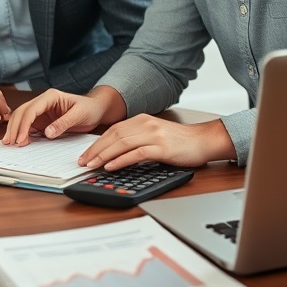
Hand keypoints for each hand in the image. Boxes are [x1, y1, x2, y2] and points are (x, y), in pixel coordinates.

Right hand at [2, 89, 109, 145]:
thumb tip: (47, 133)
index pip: (32, 109)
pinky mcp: (42, 119)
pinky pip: (28, 125)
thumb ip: (63, 123)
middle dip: (15, 127)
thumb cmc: (90, 109)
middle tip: (10, 143)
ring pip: (22, 117)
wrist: (95, 109)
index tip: (20, 138)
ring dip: (14, 129)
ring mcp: (41, 110)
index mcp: (51, 96)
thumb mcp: (79, 115)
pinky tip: (18, 141)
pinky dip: (21, 132)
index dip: (24, 124)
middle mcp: (43, 102)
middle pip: (22, 112)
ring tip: (9, 143)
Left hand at [78, 115, 234, 170]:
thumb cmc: (180, 142)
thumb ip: (136, 139)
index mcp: (141, 120)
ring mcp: (154, 134)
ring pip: (121, 143)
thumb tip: (114, 152)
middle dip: (95, 150)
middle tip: (83, 162)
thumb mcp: (154, 134)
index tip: (85, 154)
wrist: (203, 141)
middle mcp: (146, 124)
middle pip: (113, 136)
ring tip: (92, 165)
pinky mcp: (161, 147)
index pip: (112, 130)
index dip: (96, 143)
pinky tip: (111, 166)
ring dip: (103, 155)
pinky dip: (121, 160)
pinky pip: (136, 153)